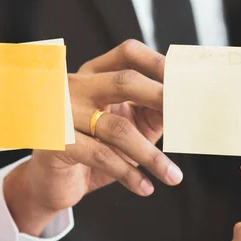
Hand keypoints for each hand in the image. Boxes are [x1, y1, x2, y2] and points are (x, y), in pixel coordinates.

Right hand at [3, 40, 182, 235]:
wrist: (51, 181)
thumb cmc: (94, 148)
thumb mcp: (126, 125)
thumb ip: (151, 111)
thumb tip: (186, 105)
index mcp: (94, 74)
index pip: (128, 53)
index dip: (159, 63)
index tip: (185, 81)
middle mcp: (76, 85)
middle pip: (125, 81)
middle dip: (161, 98)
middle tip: (188, 118)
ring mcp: (63, 112)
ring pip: (118, 127)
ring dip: (151, 156)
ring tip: (172, 175)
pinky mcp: (56, 142)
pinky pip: (101, 156)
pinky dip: (128, 174)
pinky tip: (144, 187)